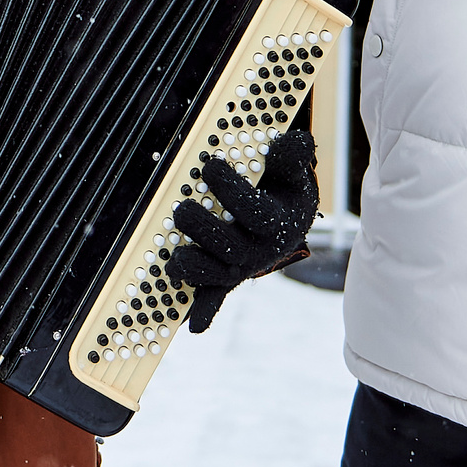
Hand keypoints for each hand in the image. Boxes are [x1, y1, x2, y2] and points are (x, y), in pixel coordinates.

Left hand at [166, 129, 318, 331]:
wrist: (286, 212)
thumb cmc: (283, 185)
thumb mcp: (292, 168)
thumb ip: (291, 156)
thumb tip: (291, 142)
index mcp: (280, 222)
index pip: (256, 212)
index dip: (232, 190)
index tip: (210, 166)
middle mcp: (262, 250)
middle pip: (232, 247)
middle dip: (204, 230)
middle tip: (182, 209)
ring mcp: (243, 265)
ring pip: (219, 274)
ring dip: (195, 268)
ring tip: (174, 258)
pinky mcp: (227, 275)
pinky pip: (216, 295)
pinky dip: (205, 310)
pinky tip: (192, 324)